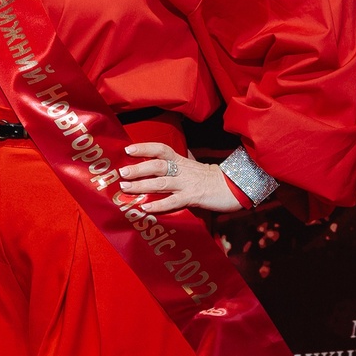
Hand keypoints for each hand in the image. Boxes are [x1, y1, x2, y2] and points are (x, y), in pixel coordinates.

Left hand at [117, 143, 242, 214]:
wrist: (234, 187)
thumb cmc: (209, 179)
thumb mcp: (191, 169)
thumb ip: (174, 169)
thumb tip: (151, 173)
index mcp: (181, 161)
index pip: (161, 149)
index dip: (144, 148)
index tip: (128, 149)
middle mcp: (182, 170)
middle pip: (158, 165)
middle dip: (138, 168)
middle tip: (121, 172)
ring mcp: (188, 184)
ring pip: (162, 183)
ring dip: (142, 185)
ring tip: (126, 188)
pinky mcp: (194, 198)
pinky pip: (173, 201)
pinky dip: (158, 204)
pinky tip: (145, 207)